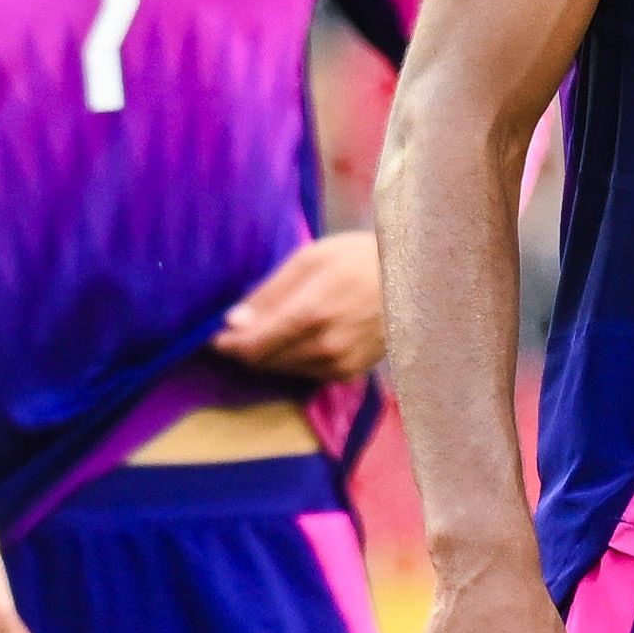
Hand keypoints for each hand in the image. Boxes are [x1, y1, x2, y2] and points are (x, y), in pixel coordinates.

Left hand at [213, 229, 385, 384]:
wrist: (416, 279)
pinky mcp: (350, 373)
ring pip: (284, 370)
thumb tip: (233, 321)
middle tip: (244, 327)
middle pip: (264, 361)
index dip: (228, 344)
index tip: (217, 334)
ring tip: (276, 328)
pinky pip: (307, 374)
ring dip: (271, 354)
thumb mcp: (310, 259)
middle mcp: (324, 347)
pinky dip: (296, 360)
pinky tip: (303, 338)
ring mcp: (339, 364)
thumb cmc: (360, 258)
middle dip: (247, 348)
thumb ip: (270, 293)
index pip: (252, 346)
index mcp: (310, 314)